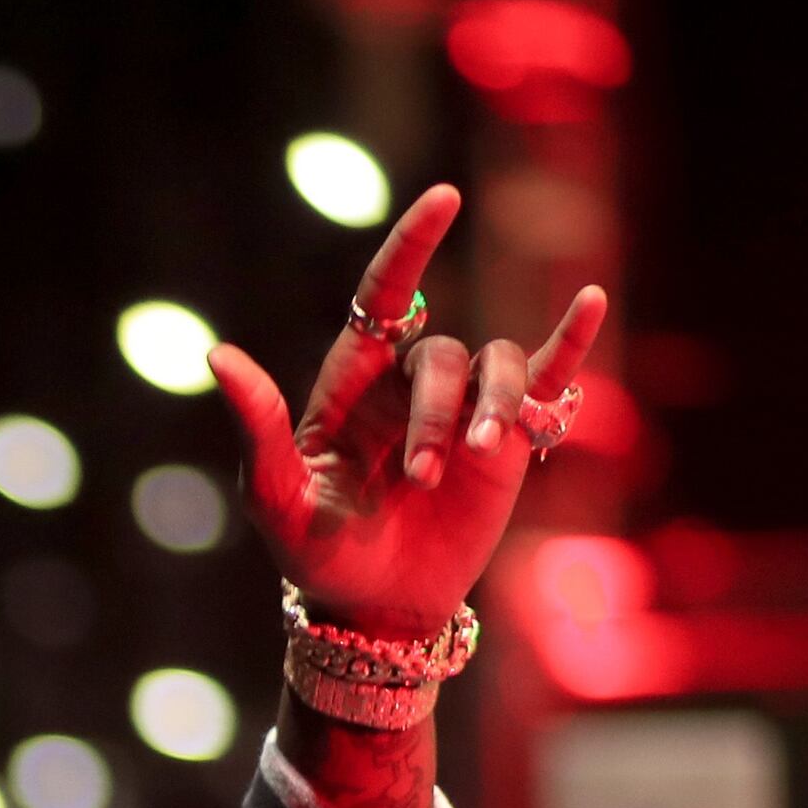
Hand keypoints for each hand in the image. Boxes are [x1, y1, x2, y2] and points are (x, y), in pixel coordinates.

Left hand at [210, 186, 608, 639]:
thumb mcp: (275, 495)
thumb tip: (216, 355)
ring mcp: (461, 407)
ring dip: (495, 407)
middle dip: (439, 413)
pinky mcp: (507, 439)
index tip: (443, 200)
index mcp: (350, 384)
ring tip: (481, 461)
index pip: (384, 296)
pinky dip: (571, 342)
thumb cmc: (314, 551)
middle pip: (443, 357)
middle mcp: (407, 384)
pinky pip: (544, 377)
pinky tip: (590, 304)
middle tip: (419, 482)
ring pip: (497, 366)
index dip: (412, 245)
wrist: (374, 607)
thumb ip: (255, 426)